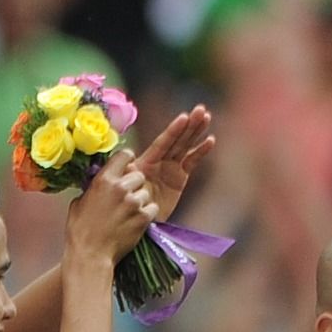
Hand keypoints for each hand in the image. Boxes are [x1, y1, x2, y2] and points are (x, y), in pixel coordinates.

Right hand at [65, 160, 161, 267]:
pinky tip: (133, 222)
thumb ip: (92, 188)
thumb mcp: (78, 204)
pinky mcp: (144, 217)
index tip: (125, 168)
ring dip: (139, 201)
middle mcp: (121, 188)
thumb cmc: (80, 232)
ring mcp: (134, 203)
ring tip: (126, 214)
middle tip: (124, 198)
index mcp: (103, 181)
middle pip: (139, 175)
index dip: (126, 162)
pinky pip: (152, 208)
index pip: (125, 155)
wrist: (90, 256)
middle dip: (134, 184)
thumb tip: (99, 182)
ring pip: (146, 192)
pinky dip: (145, 214)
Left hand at [127, 102, 217, 218]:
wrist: (133, 222)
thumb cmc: (123, 205)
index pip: (162, 143)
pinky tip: (209, 140)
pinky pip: (192, 162)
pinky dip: (200, 151)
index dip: (173, 130)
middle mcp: (158, 161)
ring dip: (196, 132)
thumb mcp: (122, 188)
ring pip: (185, 146)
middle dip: (188, 125)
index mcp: (145, 161)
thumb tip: (128, 164)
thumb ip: (126, 174)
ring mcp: (170, 168)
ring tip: (206, 117)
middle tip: (201, 109)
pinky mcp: (180, 178)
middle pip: (176, 140)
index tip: (184, 116)